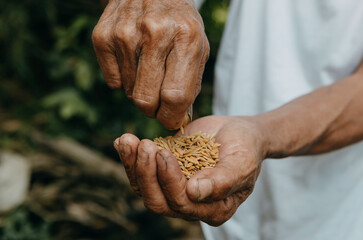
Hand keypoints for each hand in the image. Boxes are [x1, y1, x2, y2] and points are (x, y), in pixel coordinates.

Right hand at [93, 0, 208, 128]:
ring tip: (149, 69)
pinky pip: (113, 82)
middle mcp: (154, 33)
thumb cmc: (180, 23)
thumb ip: (191, 84)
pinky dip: (125, 79)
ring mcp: (124, 34)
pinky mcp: (102, 37)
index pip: (175, 96)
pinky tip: (133, 60)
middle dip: (153, 110)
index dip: (172, 116)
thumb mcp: (198, 47)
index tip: (171, 119)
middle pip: (146, 100)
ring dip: (141, 91)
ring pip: (130, 93)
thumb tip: (178, 119)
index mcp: (185, 37)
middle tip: (158, 104)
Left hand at [114, 115, 267, 225]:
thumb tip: (194, 192)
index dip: (169, 180)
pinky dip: (130, 159)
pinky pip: (142, 173)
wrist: (238, 133)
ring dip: (133, 165)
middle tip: (143, 145)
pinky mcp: (164, 174)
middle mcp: (191, 205)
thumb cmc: (246, 147)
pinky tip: (122, 142)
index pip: (182, 203)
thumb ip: (223, 180)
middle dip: (146, 174)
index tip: (163, 152)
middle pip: (158, 201)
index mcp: (213, 209)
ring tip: (127, 140)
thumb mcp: (242, 162)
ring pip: (145, 188)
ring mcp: (175, 189)